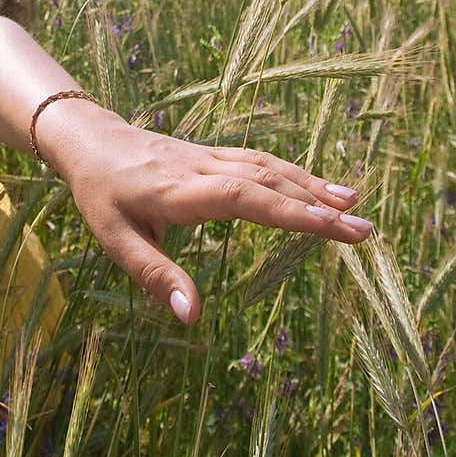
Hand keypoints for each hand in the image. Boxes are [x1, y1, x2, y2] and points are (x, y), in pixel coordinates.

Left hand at [57, 120, 371, 325]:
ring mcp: (211, 158)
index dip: (291, 212)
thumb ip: (155, 276)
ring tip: (354, 205)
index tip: (334, 229)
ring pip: (269, 167)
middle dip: (317, 206)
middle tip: (365, 230)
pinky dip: (293, 173)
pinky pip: (260, 161)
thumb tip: (192, 317)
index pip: (246, 197)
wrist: (90, 140)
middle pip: (268, 181)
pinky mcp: (214, 156)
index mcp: (181, 190)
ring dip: (312, 185)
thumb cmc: (101, 194)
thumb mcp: (114, 240)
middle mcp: (203, 168)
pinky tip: (317, 186)